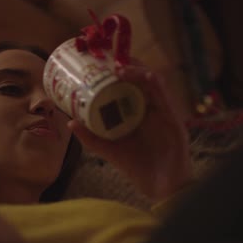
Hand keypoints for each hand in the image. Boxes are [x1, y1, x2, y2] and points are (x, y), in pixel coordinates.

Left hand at [68, 63, 192, 200]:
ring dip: (135, 69)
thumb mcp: (109, 149)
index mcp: (137, 112)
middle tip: (105, 56)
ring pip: (151, 80)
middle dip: (124, 63)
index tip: (97, 61)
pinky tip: (139, 75)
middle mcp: (150, 107)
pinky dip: (151, 81)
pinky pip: (163, 93)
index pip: (127, 85)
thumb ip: (91, 137)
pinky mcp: (172, 117)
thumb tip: (70, 122)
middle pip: (139, 77)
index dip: (115, 70)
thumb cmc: (138, 167)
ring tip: (116, 66)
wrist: (160, 187)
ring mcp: (162, 110)